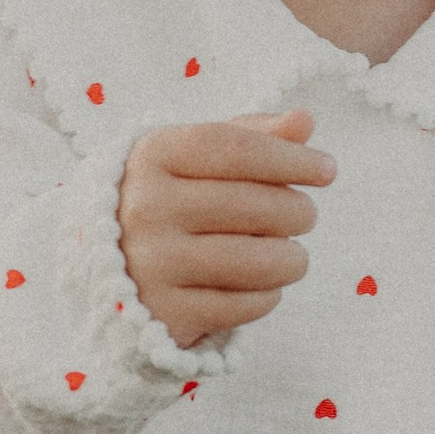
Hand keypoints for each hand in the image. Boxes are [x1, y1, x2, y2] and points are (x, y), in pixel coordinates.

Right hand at [119, 111, 334, 348]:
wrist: (106, 261)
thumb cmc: (171, 196)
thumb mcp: (198, 157)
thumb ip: (253, 135)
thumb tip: (304, 122)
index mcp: (152, 155)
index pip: (236, 149)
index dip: (291, 159)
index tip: (328, 170)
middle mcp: (145, 208)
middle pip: (252, 205)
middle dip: (297, 211)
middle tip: (306, 215)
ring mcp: (151, 263)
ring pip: (254, 262)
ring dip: (292, 259)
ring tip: (294, 254)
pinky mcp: (165, 311)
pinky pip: (242, 306)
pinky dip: (268, 295)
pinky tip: (266, 284)